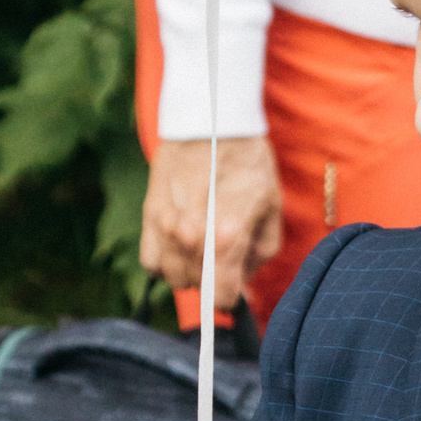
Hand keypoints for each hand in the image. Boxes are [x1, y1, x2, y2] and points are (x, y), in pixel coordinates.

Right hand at [139, 134, 284, 312]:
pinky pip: (151, 262)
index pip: (222, 299)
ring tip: (203, 245)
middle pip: (198, 288)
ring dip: (190, 270)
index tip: (237, 286)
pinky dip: (165, 261)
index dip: (234, 296)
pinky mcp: (149, 216)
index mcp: (225, 238)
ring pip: (173, 278)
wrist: (211, 121)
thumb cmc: (248, 163)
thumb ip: (259, 254)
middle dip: (215, 278)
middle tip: (226, 252)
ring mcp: (165, 228)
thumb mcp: (271, 208)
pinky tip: (180, 244)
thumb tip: (244, 286)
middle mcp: (190, 238)